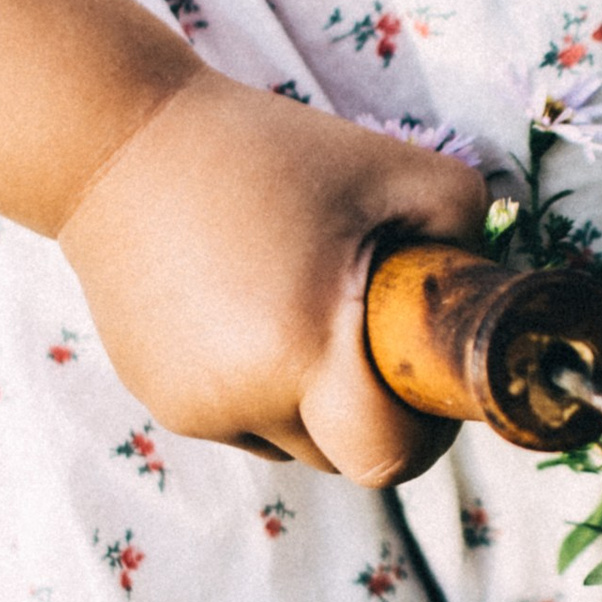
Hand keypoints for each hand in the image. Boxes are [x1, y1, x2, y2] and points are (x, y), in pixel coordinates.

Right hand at [56, 72, 487, 478]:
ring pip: (292, 446)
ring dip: (315, 403)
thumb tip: (487, 291)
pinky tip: (247, 309)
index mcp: (304, 347)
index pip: (390, 456)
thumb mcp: (390, 166)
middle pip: (345, 458)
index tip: (428, 381)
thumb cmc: (263, 150)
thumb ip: (466, 227)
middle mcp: (244, 395)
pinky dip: (261, 385)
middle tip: (378, 337)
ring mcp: (193, 407)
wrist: (114, 144)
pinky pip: (240, 421)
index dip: (426, 432)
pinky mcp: (159, 399)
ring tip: (302, 308)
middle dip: (374, 413)